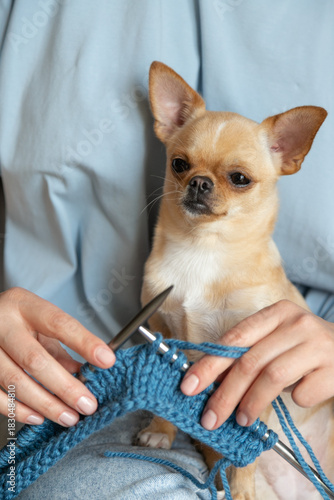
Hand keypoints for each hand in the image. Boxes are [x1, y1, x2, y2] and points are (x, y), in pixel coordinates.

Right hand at [0, 288, 114, 425]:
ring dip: (46, 404)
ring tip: (69, 417)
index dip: (84, 343)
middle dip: (65, 387)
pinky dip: (19, 411)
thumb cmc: (16, 319)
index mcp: (24, 306)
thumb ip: (63, 346)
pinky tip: (39, 417)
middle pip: (35, 360)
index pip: (59, 324)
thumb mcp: (41, 322)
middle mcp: (2, 324)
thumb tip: (87, 374)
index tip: (106, 360)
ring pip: (15, 382)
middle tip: (87, 404)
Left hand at [180, 300, 333, 429]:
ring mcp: (317, 345)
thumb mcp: (276, 340)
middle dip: (224, 393)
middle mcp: (296, 324)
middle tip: (210, 417)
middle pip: (250, 361)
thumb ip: (248, 353)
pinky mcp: (333, 369)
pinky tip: (293, 399)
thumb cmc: (304, 347)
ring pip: (273, 377)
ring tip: (242, 419)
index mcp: (276, 313)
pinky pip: (303, 392)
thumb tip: (209, 381)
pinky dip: (293, 400)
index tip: (189, 386)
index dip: (209, 364)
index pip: (234, 339)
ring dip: (252, 403)